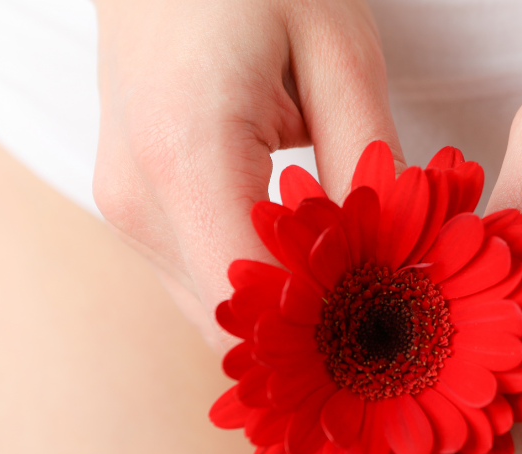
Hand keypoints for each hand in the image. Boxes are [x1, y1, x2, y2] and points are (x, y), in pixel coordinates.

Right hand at [92, 0, 401, 349]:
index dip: (325, 333)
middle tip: (389, 298)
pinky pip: (201, 275)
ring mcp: (126, 209)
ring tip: (353, 267)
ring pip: (215, 309)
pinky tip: (309, 247)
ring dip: (287, 305)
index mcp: (187, 156)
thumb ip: (367, 160)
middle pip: (230, 321)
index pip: (250, 305)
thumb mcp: (338, 51)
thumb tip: (392, 257)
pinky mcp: (133, 206)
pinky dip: (259, 278)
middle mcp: (140, 200)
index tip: (394, 321)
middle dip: (314, 329)